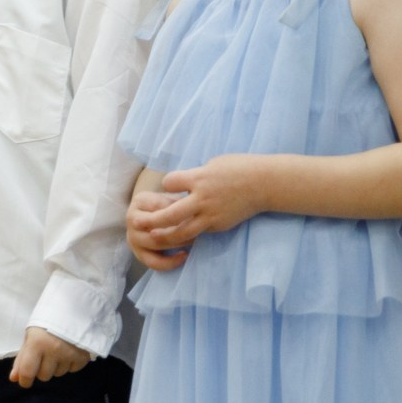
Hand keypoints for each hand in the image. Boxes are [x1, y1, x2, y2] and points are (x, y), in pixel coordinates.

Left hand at [10, 327, 90, 388]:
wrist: (74, 305)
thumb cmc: (47, 319)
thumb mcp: (31, 335)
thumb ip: (22, 358)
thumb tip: (14, 379)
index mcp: (37, 343)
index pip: (28, 372)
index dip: (25, 380)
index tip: (25, 381)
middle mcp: (54, 350)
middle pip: (44, 376)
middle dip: (42, 369)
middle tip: (45, 354)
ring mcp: (70, 354)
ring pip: (59, 373)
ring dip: (57, 365)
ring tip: (59, 349)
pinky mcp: (83, 355)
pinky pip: (73, 369)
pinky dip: (70, 363)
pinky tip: (69, 350)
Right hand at [126, 188, 191, 271]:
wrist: (154, 216)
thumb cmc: (168, 205)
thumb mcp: (171, 198)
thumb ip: (179, 203)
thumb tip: (193, 215)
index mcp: (140, 200)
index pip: (161, 207)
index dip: (179, 211)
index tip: (195, 213)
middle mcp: (131, 219)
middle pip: (156, 225)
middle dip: (179, 229)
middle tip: (198, 228)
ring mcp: (132, 237)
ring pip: (156, 243)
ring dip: (177, 243)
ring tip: (194, 240)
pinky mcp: (138, 253)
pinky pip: (153, 262)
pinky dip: (170, 262)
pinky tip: (185, 255)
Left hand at [138, 155, 267, 250]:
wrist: (264, 183)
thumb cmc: (240, 167)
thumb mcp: (213, 164)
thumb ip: (196, 175)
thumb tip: (184, 181)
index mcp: (199, 178)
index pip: (170, 183)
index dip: (167, 184)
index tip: (169, 185)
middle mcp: (201, 198)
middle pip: (169, 214)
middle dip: (152, 220)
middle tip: (137, 222)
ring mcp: (210, 214)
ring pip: (182, 231)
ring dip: (165, 235)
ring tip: (153, 238)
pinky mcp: (219, 225)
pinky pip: (198, 233)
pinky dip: (187, 235)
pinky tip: (179, 238)